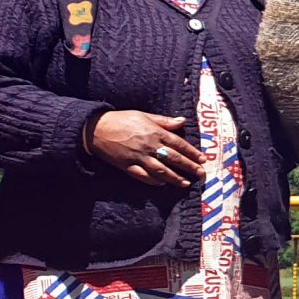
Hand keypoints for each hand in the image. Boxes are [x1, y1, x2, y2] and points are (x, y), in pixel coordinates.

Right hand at [86, 110, 204, 187]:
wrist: (96, 128)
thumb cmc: (121, 119)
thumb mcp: (144, 115)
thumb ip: (164, 121)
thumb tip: (183, 121)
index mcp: (155, 132)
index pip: (179, 144)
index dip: (192, 153)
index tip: (202, 160)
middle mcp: (149, 146)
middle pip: (173, 159)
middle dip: (189, 167)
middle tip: (201, 174)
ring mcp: (138, 157)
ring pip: (160, 170)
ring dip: (175, 178)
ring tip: (186, 183)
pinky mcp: (126, 166)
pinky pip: (142, 176)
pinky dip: (153, 180)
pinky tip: (162, 184)